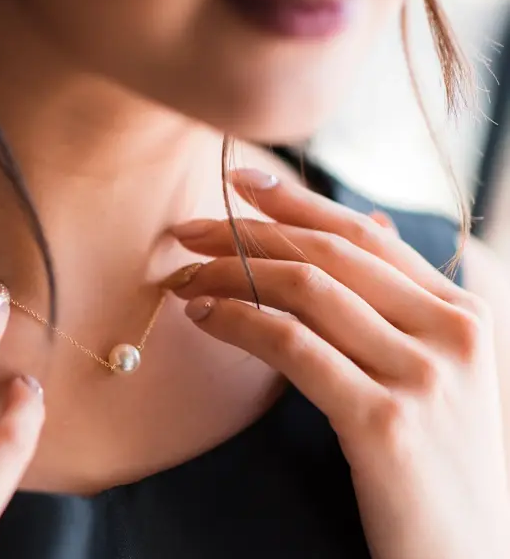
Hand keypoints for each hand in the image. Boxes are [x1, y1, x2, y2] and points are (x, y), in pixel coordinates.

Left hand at [171, 169, 508, 558]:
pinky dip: (239, 322)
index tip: (239, 182)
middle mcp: (452, 333)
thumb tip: (370, 223)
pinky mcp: (385, 422)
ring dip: (231, 274)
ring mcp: (422, 376)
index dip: (297, 202)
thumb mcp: (443, 375)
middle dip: (247, 233)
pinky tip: (204, 318)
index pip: (365, 235)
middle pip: (328, 254)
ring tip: (184, 279)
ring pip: (306, 291)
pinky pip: (293, 346)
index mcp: (465, 314)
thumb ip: (404, 302)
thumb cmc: (441, 466)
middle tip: (188, 231)